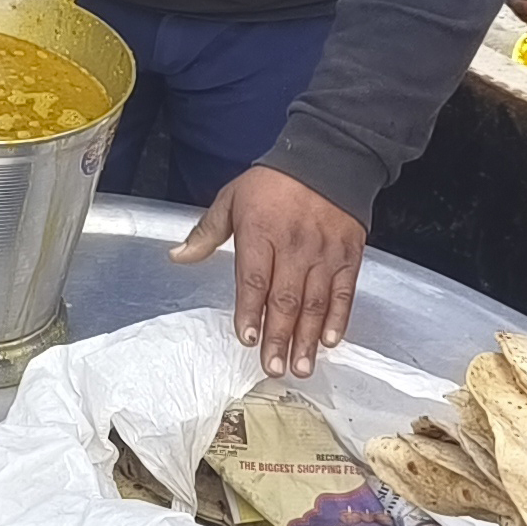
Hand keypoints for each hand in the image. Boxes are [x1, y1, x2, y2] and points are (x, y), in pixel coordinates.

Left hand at [169, 162, 362, 377]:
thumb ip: (206, 232)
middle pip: (285, 298)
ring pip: (315, 302)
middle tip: (274, 368)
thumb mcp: (232, 199)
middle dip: (278, 336)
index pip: (253, 279)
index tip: (246, 338)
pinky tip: (331, 341)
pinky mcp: (348, 255)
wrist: (327, 158)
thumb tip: (178, 256)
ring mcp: (324, 252)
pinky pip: (344, 292)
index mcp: (260, 231)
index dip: (250, 311)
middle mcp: (293, 245)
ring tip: (301, 366)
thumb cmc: (273, 183)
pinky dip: (339, 318)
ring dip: (307, 338)